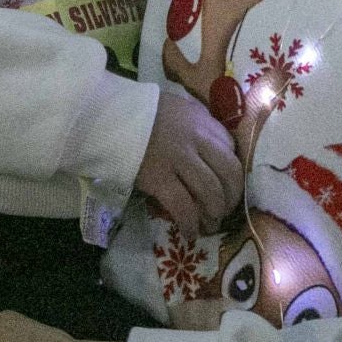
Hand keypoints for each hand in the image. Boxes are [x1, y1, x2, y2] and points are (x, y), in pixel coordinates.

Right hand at [132, 84, 242, 235]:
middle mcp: (197, 139)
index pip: (231, 148)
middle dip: (232, 196)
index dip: (232, 171)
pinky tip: (190, 233)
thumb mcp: (178, 108)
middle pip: (229, 172)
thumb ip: (197, 124)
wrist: (109, 117)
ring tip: (211, 225)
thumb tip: (212, 145)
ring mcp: (179, 159)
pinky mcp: (159, 178)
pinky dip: (190, 223)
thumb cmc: (142, 113)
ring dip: (215, 213)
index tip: (228, 185)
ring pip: (211, 191)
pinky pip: (183, 205)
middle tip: (225, 210)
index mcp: (203, 121)